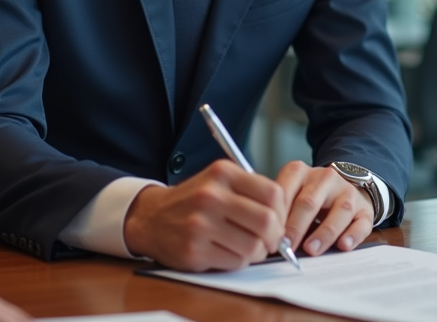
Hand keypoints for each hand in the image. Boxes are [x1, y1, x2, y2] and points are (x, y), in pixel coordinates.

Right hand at [123, 159, 287, 271]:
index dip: (282, 212)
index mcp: (223, 173)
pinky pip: (235, 262)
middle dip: (274, 237)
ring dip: (257, 252)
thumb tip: (285, 216)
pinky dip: (238, 261)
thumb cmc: (194, 200)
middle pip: (267, 222)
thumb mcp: (219, 180)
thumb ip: (251, 190)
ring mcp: (201, 225)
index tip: (278, 221)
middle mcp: (211, 196)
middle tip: (269, 240)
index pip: (273, 194)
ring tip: (248, 246)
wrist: (151, 217)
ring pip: (253, 247)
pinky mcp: (194, 250)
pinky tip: (228, 252)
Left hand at [277, 161, 373, 256]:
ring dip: (324, 233)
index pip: (285, 191)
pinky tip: (344, 245)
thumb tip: (266, 237)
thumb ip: (280, 210)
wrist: (343, 187)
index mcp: (300, 172)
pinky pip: (361, 222)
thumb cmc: (308, 196)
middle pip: (309, 202)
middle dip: (296, 226)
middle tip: (286, 246)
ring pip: (339, 211)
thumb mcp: (290, 193)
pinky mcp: (364, 209)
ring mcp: (347, 192)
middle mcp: (325, 178)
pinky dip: (353, 235)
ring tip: (311, 250)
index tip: (269, 235)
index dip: (277, 215)